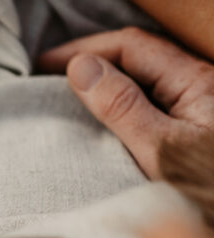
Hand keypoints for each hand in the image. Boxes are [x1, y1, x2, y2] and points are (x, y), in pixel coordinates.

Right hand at [39, 27, 213, 177]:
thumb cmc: (207, 188)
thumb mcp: (158, 149)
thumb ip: (121, 107)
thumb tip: (82, 68)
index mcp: (195, 81)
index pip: (131, 46)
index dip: (85, 49)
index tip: (43, 67)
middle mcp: (199, 85)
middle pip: (137, 57)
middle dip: (91, 61)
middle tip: (47, 79)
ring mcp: (197, 106)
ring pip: (143, 79)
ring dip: (103, 82)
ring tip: (65, 97)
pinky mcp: (193, 128)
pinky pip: (149, 102)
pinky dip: (117, 104)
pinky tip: (98, 120)